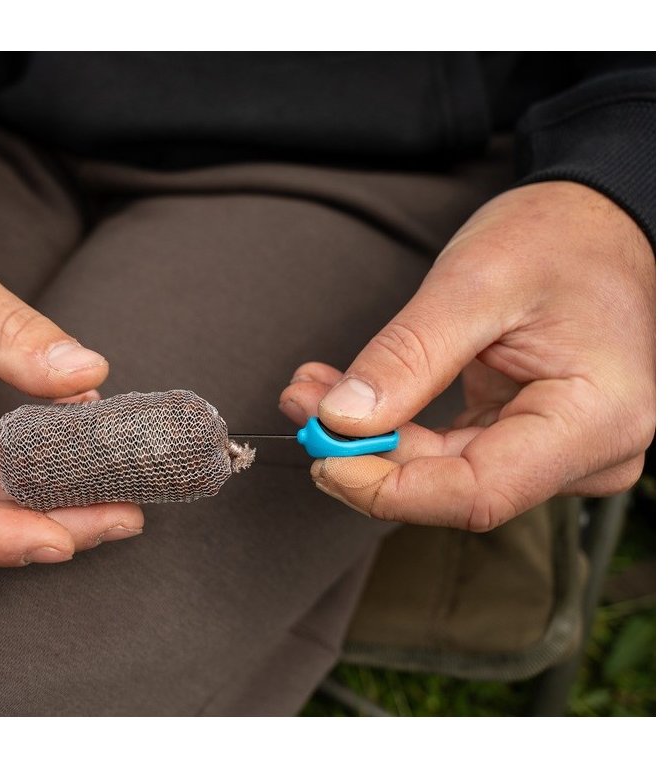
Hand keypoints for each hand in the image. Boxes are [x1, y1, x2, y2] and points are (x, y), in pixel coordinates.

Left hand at [279, 182, 653, 530]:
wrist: (595, 221)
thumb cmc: (558, 239)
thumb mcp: (475, 283)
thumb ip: (408, 356)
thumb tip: (342, 419)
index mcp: (594, 420)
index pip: (478, 494)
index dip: (389, 487)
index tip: (325, 454)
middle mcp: (587, 452)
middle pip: (453, 486)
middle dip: (366, 452)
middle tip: (302, 403)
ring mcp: (558, 451)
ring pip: (442, 471)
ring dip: (372, 438)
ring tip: (313, 389)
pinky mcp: (528, 438)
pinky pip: (450, 450)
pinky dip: (395, 426)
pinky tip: (348, 399)